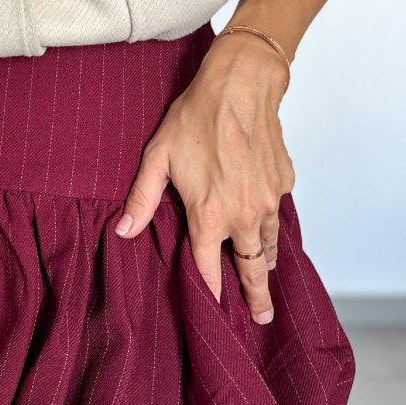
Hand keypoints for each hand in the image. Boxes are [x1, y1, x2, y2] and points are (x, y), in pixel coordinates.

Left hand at [113, 32, 294, 323]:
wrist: (241, 86)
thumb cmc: (196, 117)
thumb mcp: (158, 157)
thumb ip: (142, 199)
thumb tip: (122, 231)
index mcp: (209, 215)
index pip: (210, 269)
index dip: (211, 294)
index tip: (214, 314)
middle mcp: (243, 215)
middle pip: (251, 269)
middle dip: (255, 296)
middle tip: (260, 318)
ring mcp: (267, 200)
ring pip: (270, 243)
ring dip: (267, 263)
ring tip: (266, 278)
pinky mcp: (283, 182)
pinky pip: (277, 212)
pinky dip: (272, 222)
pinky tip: (265, 222)